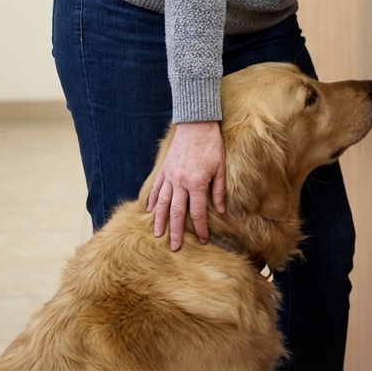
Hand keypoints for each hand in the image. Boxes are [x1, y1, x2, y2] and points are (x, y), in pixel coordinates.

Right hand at [146, 120, 225, 249]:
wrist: (196, 123)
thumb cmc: (211, 144)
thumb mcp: (221, 167)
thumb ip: (219, 189)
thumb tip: (222, 209)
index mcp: (197, 183)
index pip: (198, 212)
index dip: (201, 228)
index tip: (203, 240)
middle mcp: (180, 182)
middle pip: (177, 213)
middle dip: (176, 232)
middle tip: (175, 248)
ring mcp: (169, 176)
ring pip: (163, 203)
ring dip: (160, 221)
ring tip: (158, 235)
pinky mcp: (164, 169)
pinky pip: (156, 188)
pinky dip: (152, 201)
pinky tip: (149, 211)